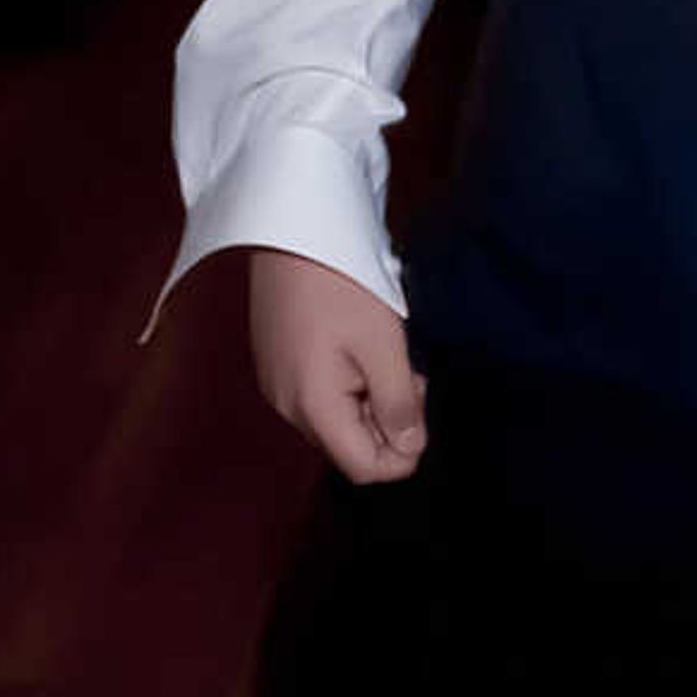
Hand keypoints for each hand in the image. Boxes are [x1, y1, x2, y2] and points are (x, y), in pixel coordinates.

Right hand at [249, 250, 424, 482]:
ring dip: (369, 400)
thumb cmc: (341, 281)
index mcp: (312, 406)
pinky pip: (318, 393)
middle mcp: (286, 404)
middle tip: (408, 372)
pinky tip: (358, 343)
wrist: (294, 228)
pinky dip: (347, 382)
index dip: (403, 452)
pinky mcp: (275, 362)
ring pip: (335, 420)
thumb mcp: (384, 345)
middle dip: (387, 422)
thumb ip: (399, 404)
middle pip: (348, 446)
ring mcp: (276, 383)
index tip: (421, 404)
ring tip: (383, 353)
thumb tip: (411, 448)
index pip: (364, 468)